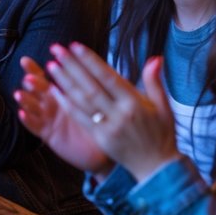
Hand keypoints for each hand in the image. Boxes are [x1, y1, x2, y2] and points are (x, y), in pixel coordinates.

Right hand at [15, 57, 113, 174]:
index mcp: (61, 93)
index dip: (33, 69)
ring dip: (25, 100)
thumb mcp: (93, 100)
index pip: (44, 77)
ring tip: (19, 94)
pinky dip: (27, 120)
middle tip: (28, 79)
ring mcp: (48, 119)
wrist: (101, 148)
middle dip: (30, 83)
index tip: (25, 60)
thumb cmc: (98, 121)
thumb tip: (87, 61)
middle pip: (36, 90)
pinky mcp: (48, 134)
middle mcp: (51, 104)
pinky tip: (22, 113)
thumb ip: (86, 83)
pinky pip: (35, 127)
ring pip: (32, 107)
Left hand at [47, 44, 178, 181]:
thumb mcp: (164, 107)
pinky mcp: (99, 138)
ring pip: (82, 102)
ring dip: (64, 82)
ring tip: (51, 66)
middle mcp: (119, 114)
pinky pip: (80, 119)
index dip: (90, 61)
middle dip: (71, 66)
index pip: (108, 77)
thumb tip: (155, 58)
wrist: (158, 168)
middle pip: (90, 87)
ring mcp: (108, 127)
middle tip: (56, 49)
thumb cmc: (161, 134)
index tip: (75, 46)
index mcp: (135, 103)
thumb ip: (155, 81)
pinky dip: (67, 104)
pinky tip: (55, 91)